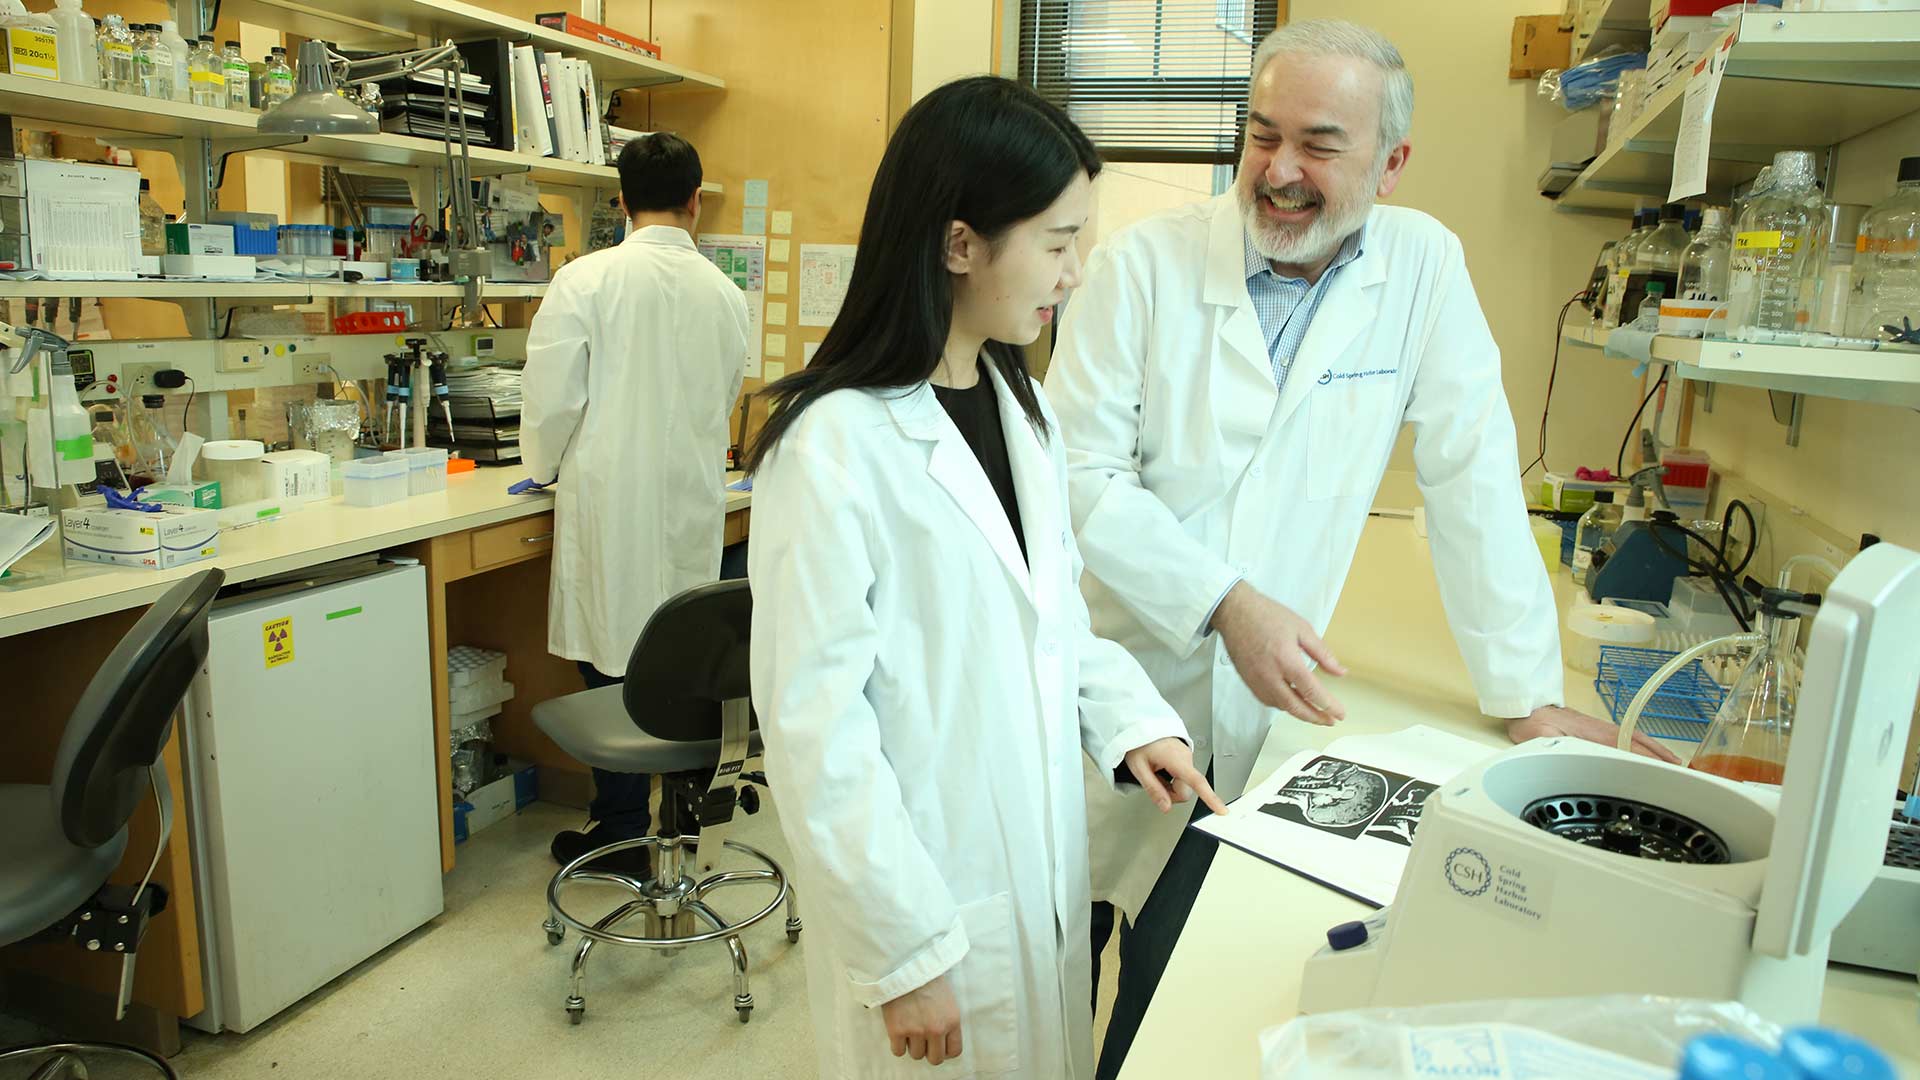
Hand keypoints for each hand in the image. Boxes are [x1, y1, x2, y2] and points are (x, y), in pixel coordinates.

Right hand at [881, 975, 962, 1064]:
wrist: (905, 964)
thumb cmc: (927, 978)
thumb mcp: (948, 999)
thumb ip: (948, 1021)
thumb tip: (943, 1040)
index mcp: (952, 1021)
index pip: (954, 1051)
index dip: (945, 1050)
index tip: (938, 1044)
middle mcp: (936, 1029)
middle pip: (935, 1059)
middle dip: (929, 1051)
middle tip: (922, 1039)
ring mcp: (916, 1031)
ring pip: (916, 1055)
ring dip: (912, 1045)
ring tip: (909, 1028)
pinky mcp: (897, 1030)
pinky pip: (898, 1051)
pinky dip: (897, 1044)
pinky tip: (898, 1032)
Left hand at [1124, 737, 1231, 815]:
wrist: (1142, 725)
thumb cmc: (1139, 742)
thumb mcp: (1139, 768)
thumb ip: (1153, 789)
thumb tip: (1166, 807)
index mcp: (1176, 759)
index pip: (1197, 782)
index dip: (1210, 798)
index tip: (1222, 810)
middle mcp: (1186, 758)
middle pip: (1186, 791)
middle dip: (1170, 794)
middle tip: (1154, 782)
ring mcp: (1187, 758)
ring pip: (1184, 786)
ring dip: (1170, 787)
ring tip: (1156, 773)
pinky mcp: (1186, 759)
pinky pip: (1183, 778)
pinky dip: (1172, 780)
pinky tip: (1161, 770)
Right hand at [1210, 582, 1348, 724]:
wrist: (1235, 612)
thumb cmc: (1266, 615)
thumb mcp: (1302, 629)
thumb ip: (1322, 653)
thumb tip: (1339, 671)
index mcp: (1286, 660)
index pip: (1312, 691)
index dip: (1328, 706)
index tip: (1339, 713)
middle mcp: (1270, 675)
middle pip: (1296, 707)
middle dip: (1315, 718)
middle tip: (1329, 720)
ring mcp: (1256, 680)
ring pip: (1281, 706)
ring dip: (1299, 713)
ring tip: (1314, 712)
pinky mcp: (1248, 681)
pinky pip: (1267, 701)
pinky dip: (1282, 705)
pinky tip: (1291, 701)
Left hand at [1507, 705, 1680, 763]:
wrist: (1528, 708)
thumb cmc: (1534, 723)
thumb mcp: (1544, 738)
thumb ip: (1558, 745)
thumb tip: (1571, 753)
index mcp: (1596, 734)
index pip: (1631, 749)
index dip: (1652, 761)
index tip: (1670, 773)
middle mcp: (1606, 731)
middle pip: (1643, 745)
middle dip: (1664, 760)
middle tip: (1685, 774)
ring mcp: (1606, 730)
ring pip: (1640, 741)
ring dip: (1660, 754)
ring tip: (1678, 767)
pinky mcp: (1602, 731)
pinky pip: (1632, 738)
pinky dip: (1649, 747)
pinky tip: (1653, 755)